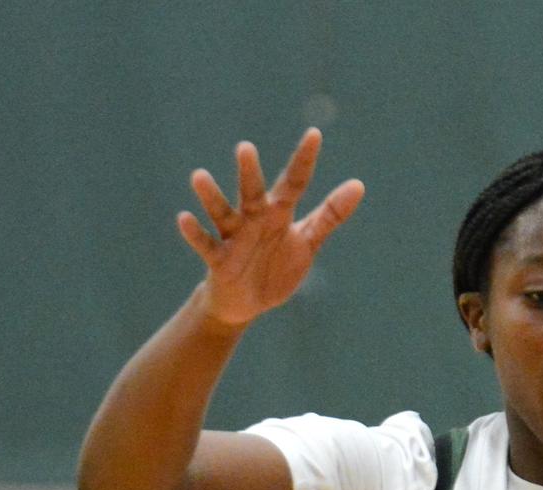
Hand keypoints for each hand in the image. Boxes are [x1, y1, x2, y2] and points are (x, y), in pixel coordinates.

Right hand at [179, 128, 364, 327]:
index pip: (294, 182)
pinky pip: (206, 245)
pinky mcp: (219, 261)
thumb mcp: (308, 240)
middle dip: (249, 172)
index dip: (304, 160)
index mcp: (278, 213)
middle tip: (245, 148)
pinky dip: (195, 233)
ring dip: (211, 197)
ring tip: (199, 176)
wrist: (248, 301)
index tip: (315, 134)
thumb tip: (358, 184)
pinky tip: (184, 218)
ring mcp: (235, 238)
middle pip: (252, 193)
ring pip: (222, 213)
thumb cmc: (277, 264)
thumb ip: (330, 214)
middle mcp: (254, 219)